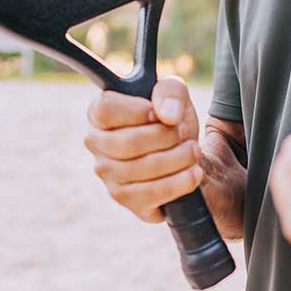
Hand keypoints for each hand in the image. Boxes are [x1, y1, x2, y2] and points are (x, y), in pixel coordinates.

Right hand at [83, 76, 203, 222]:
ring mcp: (107, 174)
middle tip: (184, 132)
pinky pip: (151, 194)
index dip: (136, 111)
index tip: (158, 114)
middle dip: (165, 137)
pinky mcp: (125, 198)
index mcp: (99, 114)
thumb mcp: (175, 95)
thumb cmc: (171, 120)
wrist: (185, 153)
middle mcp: (96, 144)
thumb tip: (167, 116)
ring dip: (177, 158)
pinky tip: (193, 172)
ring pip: (140, 169)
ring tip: (194, 151)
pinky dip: (178, 183)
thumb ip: (170, 92)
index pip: (106, 109)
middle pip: (128, 142)